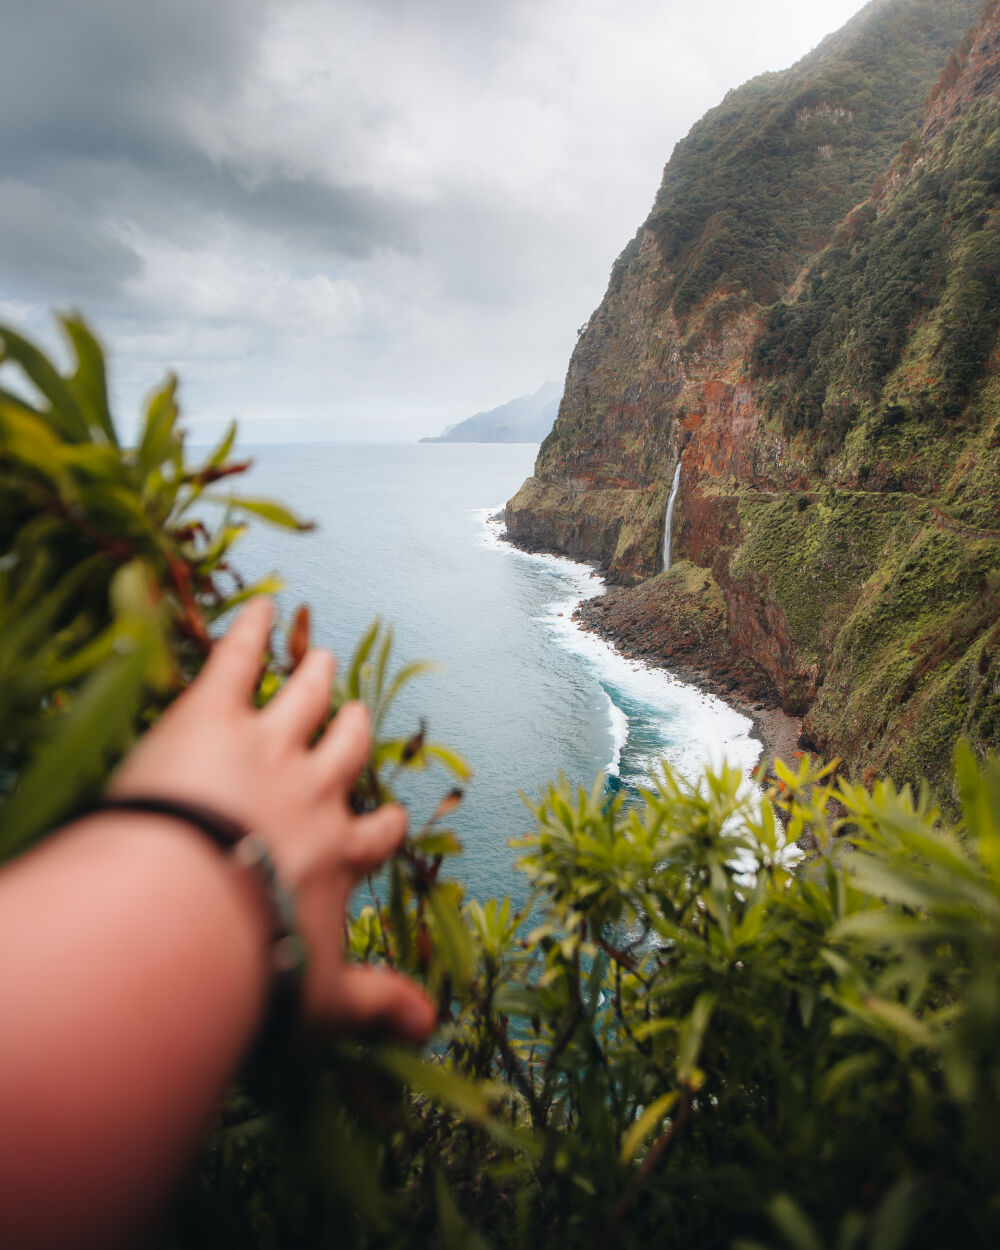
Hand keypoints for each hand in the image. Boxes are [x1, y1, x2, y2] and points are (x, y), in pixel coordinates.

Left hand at [109, 597, 434, 1040]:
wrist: (189, 916)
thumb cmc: (259, 965)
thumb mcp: (324, 998)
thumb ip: (376, 1004)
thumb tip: (432, 1026)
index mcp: (339, 851)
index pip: (378, 831)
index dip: (384, 824)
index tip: (389, 820)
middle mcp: (314, 790)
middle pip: (348, 747)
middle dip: (354, 729)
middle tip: (357, 713)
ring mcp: (268, 746)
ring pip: (307, 698)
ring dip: (316, 677)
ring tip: (321, 657)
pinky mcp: (215, 716)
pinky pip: (238, 660)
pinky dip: (250, 631)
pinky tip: (260, 606)